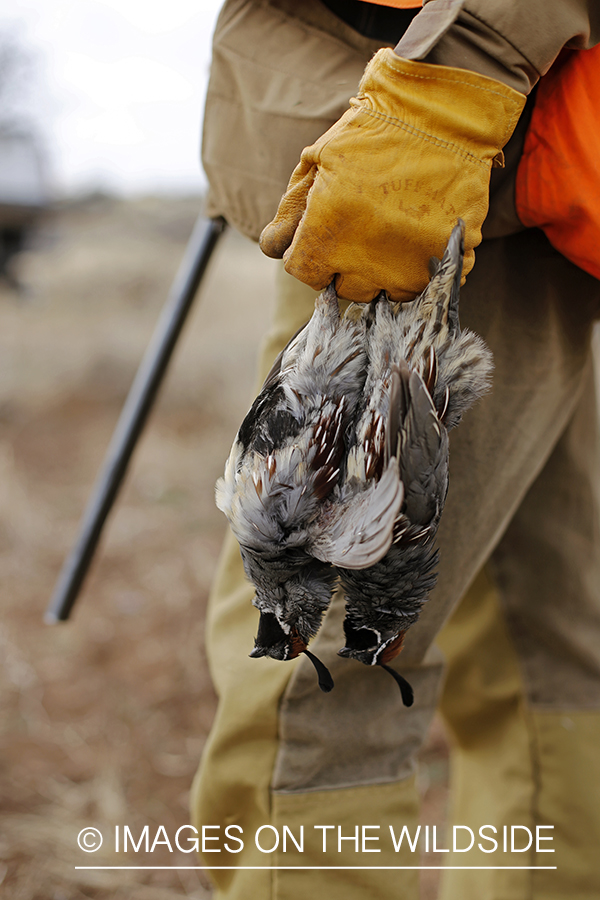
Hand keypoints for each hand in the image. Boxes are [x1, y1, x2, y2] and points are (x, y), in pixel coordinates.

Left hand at [260, 49, 524, 302]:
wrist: (443, 110)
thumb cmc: (372, 132)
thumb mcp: (317, 161)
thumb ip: (290, 212)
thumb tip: (273, 248)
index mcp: (328, 235)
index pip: (305, 273)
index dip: (310, 253)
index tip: (324, 234)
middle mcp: (366, 260)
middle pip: (347, 287)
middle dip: (348, 264)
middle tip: (363, 226)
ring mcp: (411, 265)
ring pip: (386, 291)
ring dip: (385, 270)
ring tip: (393, 228)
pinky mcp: (448, 260)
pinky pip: (427, 283)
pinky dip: (423, 265)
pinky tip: (421, 230)